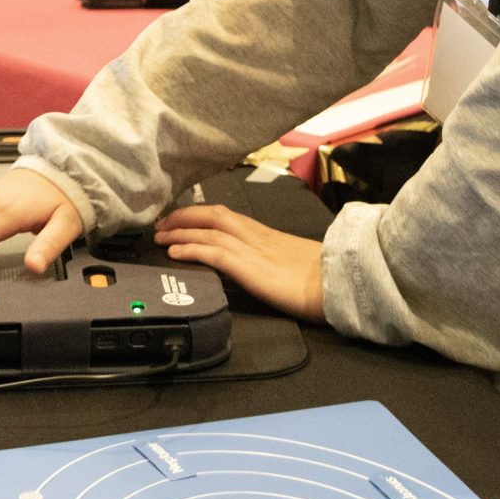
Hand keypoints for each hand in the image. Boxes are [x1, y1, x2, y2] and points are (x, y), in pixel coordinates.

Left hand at [155, 205, 325, 320]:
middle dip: (183, 217)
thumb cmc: (324, 278)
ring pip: (207, 230)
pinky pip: (213, 252)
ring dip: (179, 231)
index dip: (199, 215)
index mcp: (266, 233)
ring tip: (159, 236)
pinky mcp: (249, 267)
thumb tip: (259, 266)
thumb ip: (272, 259)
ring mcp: (252, 249)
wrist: (340, 283)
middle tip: (160, 224)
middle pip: (212, 215)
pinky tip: (173, 252)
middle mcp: (256, 235)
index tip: (181, 219)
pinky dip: (190, 249)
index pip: (226, 215)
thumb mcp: (292, 262)